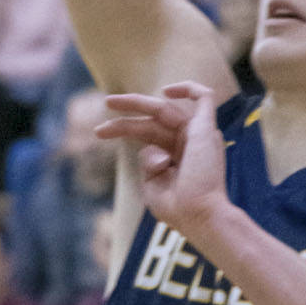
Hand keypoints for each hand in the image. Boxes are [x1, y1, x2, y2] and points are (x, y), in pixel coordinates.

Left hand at [97, 81, 229, 244]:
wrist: (198, 216)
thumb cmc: (177, 208)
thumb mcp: (153, 184)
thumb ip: (148, 163)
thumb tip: (148, 146)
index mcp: (178, 156)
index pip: (148, 133)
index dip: (124, 128)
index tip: (98, 131)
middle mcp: (190, 143)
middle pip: (154, 120)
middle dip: (127, 115)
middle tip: (104, 106)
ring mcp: (199, 135)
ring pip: (167, 109)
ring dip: (138, 103)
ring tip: (109, 101)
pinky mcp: (207, 129)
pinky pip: (205, 98)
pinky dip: (189, 88)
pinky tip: (166, 91)